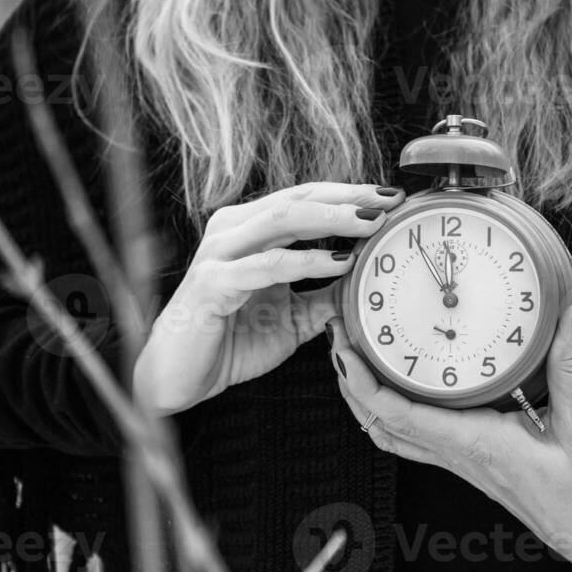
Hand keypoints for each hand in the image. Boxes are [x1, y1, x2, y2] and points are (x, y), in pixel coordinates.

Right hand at [133, 182, 403, 417]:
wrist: (182, 378)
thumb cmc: (230, 342)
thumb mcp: (292, 317)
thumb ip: (324, 296)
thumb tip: (366, 281)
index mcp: (247, 230)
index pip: (303, 199)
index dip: (347, 194)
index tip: (390, 198)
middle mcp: (232, 231)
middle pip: (298, 199)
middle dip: (347, 198)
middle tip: (390, 201)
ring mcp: (219, 253)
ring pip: (283, 220)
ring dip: (332, 219)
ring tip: (371, 223)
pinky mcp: (212, 283)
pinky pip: (268, 266)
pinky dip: (307, 261)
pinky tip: (340, 261)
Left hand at [328, 302, 571, 571]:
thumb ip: (571, 367)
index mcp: (475, 443)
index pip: (398, 414)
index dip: (362, 382)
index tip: (344, 347)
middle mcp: (457, 454)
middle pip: (379, 422)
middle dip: (350, 379)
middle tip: (338, 332)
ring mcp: (459, 462)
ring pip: (390, 434)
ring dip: (363, 398)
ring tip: (354, 355)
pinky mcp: (468, 462)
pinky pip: (413, 438)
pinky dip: (390, 412)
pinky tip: (396, 387)